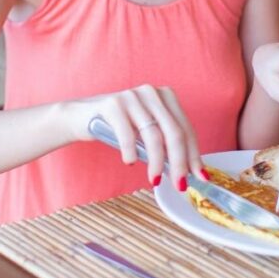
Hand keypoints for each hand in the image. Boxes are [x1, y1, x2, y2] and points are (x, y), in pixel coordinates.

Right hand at [66, 84, 205, 190]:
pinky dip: (131, 152)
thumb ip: (165, 144)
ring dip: (157, 162)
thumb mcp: (144, 132)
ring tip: (154, 179)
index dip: (194, 155)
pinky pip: (128, 134)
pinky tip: (130, 161)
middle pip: (174, 133)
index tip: (200, 177)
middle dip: (180, 162)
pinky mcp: (112, 104)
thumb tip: (187, 172)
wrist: (79, 116)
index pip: (186, 129)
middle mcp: (151, 93)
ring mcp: (132, 96)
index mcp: (165, 97)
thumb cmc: (116, 127)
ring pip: (154, 136)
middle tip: (180, 184)